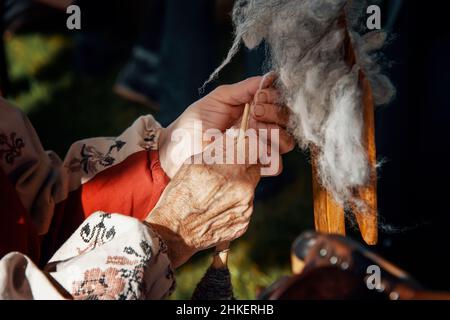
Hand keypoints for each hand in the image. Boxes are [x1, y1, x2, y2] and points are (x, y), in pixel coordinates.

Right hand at [146, 137, 259, 267]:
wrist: (173, 232)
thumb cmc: (179, 195)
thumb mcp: (194, 163)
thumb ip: (219, 150)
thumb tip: (235, 136)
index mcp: (230, 170)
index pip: (252, 146)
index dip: (245, 144)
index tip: (240, 146)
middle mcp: (242, 189)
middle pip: (255, 166)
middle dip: (244, 164)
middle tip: (228, 169)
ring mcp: (245, 208)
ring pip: (250, 187)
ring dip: (239, 185)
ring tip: (217, 193)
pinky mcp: (244, 223)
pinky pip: (245, 205)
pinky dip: (235, 203)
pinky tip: (218, 207)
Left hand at [158, 74, 294, 178]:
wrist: (178, 146)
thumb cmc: (196, 121)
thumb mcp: (220, 98)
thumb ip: (245, 88)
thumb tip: (271, 76)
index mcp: (257, 110)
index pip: (281, 101)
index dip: (275, 97)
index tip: (259, 96)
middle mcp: (263, 129)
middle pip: (288, 120)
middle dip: (274, 112)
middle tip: (255, 111)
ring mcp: (260, 149)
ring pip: (286, 141)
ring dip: (273, 132)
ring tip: (251, 129)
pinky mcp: (254, 167)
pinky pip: (276, 165)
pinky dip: (269, 155)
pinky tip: (251, 147)